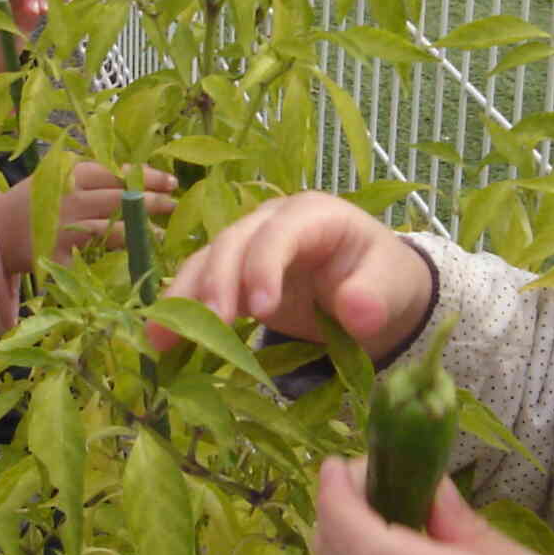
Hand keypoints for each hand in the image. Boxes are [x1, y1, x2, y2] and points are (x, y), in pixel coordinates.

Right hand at [0, 163, 175, 275]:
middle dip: (153, 202)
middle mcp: (69, 198)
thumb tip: (140, 177)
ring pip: (112, 229)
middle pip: (120, 199)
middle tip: (175, 205)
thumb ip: (92, 176)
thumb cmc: (36, 202)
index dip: (148, 176)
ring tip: (163, 235)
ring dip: (141, 232)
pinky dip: (114, 261)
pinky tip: (134, 262)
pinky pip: (92, 259)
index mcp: (70, 174)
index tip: (172, 181)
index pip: (117, 172)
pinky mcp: (59, 255)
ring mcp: (64, 228)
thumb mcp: (58, 177)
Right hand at [155, 193, 433, 353]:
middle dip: (217, 282)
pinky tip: (161, 340)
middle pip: (234, 242)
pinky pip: (200, 286)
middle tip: (212, 326)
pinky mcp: (233, 276)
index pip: (280, 231)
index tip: (262, 309)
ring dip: (184, 297)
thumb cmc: (382, 280)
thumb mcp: (392, 286)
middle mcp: (272, 223)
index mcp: (314, 215)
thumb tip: (357, 312)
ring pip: (206, 261)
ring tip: (162, 337)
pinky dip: (181, 311)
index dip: (264, 264)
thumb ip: (375, 296)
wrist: (374, 291)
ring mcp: (248, 246)